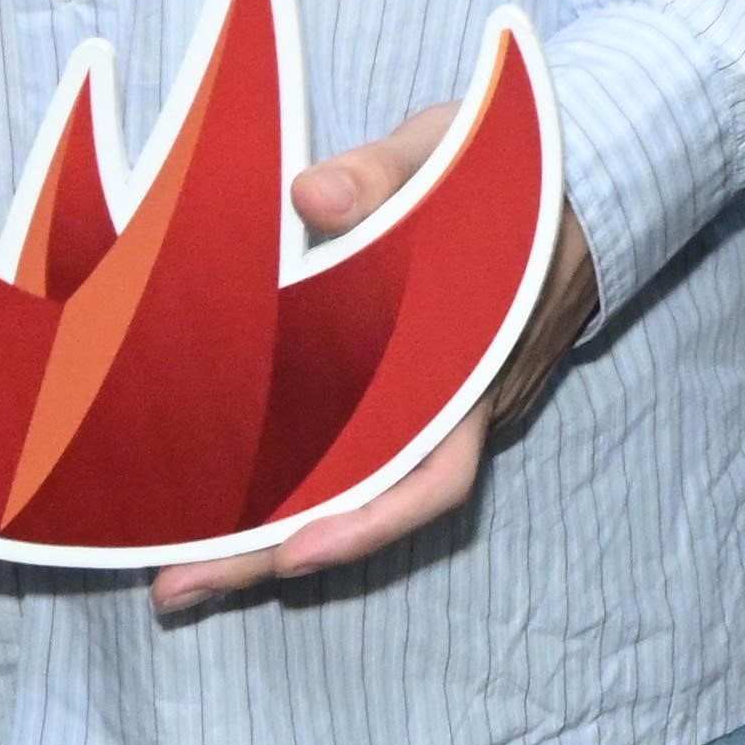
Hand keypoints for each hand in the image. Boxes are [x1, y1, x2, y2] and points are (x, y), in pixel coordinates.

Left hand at [153, 114, 598, 617]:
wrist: (572, 188)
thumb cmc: (504, 177)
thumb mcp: (447, 154)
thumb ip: (382, 172)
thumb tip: (311, 195)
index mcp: (471, 363)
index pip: (433, 472)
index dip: (368, 522)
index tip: (294, 556)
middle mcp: (448, 407)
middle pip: (363, 506)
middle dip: (268, 555)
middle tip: (173, 589)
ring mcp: (422, 407)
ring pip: (344, 490)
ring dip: (259, 531)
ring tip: (172, 568)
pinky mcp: (392, 395)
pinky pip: (339, 457)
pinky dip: (277, 487)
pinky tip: (211, 498)